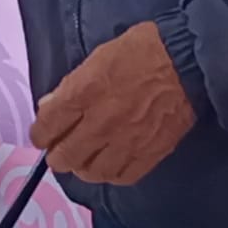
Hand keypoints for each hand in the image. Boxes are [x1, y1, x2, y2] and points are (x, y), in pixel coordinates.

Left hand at [30, 21, 195, 184]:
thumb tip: (50, 106)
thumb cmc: (140, 51)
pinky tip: (110, 166)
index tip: (42, 136)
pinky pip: (123, 176)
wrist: (187, 61)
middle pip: (65, 156)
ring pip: (91, 171)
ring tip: (85, 161)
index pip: (47, 126)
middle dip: (57, 156)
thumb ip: (71, 86)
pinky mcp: (150, 152)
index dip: (40, 135)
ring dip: (83, 168)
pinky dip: (112, 174)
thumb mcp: (96, 58)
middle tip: (60, 152)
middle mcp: (100, 122)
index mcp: (82, 93)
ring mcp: (125, 141)